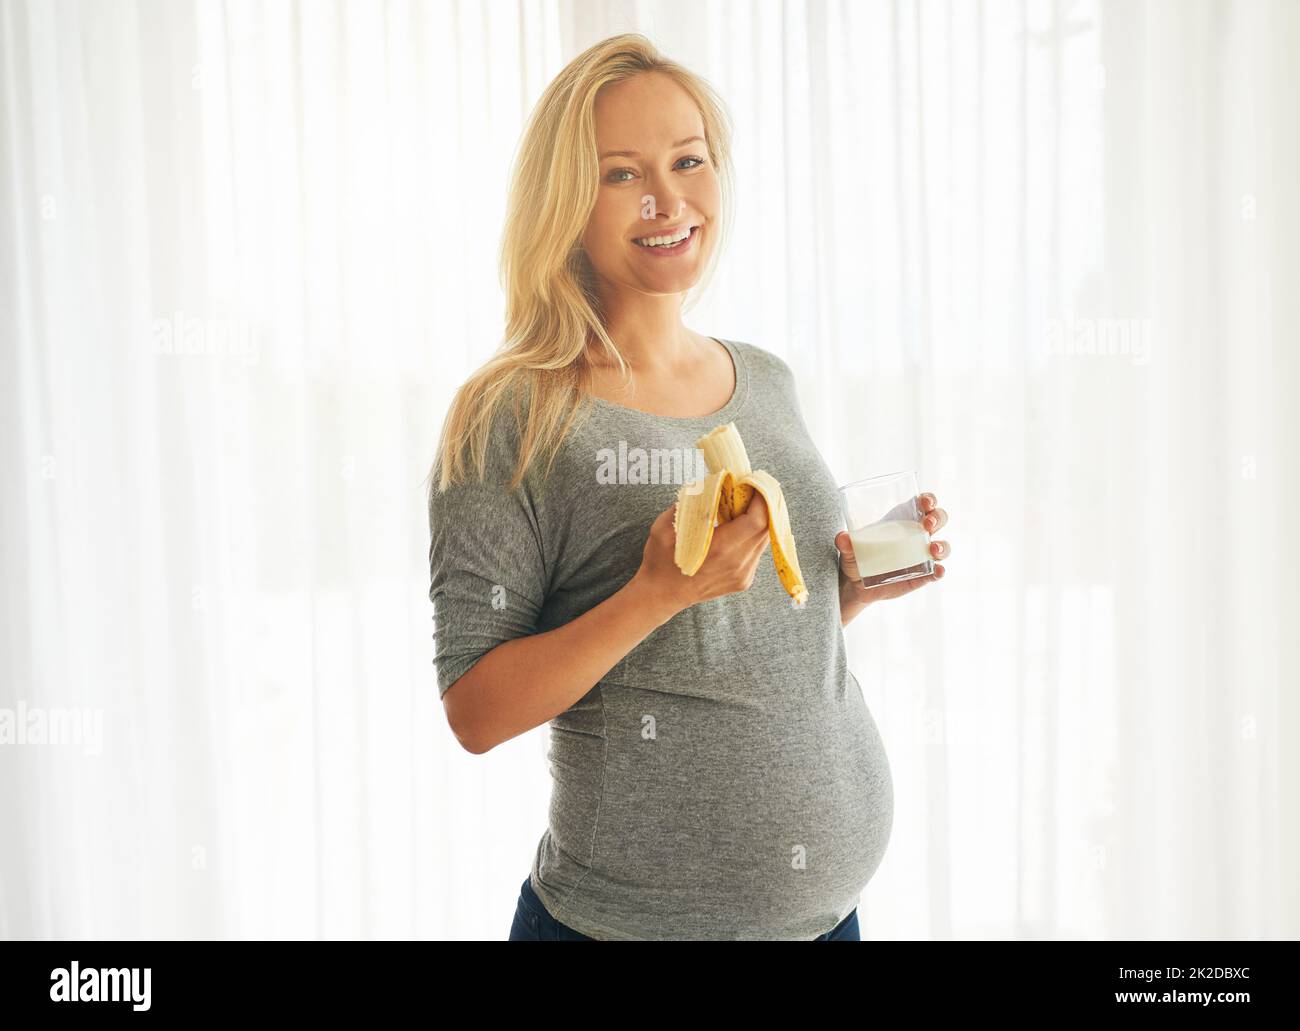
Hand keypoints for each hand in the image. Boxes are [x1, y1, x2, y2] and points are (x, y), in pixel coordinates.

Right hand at [635, 492, 771, 616]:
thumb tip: (706, 484)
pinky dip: (752, 536)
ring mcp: (742, 575)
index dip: (761, 498)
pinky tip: (738, 528)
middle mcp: (737, 564)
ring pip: (763, 540)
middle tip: (753, 488)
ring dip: (759, 520)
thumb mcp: (664, 527)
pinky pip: (756, 552)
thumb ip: (687, 503)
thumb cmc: (660, 561)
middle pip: (766, 528)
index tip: (753, 482)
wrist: (661, 596)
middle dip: (763, 505)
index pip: (757, 520)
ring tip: (745, 505)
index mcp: (720, 550)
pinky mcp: (743, 581)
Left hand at [835, 492, 949, 606]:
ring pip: (942, 546)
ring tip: (932, 549)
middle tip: (927, 525)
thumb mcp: (848, 549)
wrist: (855, 586)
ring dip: (942, 546)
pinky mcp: (922, 575)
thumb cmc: (856, 557)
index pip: (924, 503)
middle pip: (939, 520)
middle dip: (938, 518)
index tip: (925, 502)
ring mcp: (922, 556)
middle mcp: (917, 535)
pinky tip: (937, 572)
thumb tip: (843, 537)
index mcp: (903, 519)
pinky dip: (940, 572)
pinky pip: (936, 573)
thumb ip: (845, 543)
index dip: (929, 499)